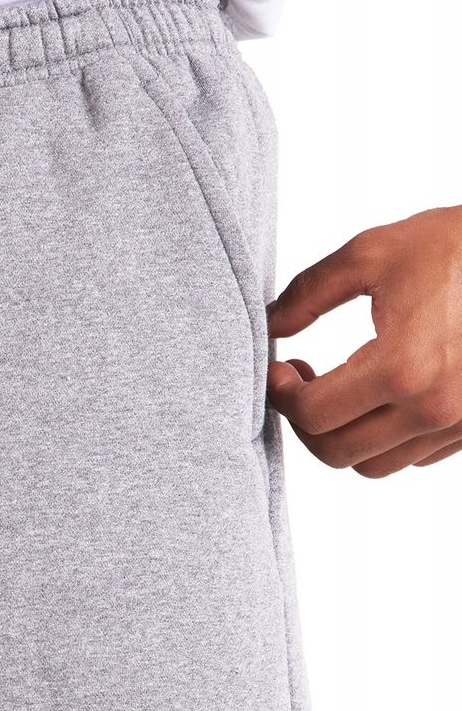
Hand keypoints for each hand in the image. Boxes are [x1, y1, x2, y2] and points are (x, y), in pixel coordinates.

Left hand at [267, 205, 461, 476]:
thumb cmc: (461, 245)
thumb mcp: (374, 253)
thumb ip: (308, 293)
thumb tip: (268, 327)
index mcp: (404, 369)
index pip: (311, 414)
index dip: (280, 393)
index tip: (279, 368)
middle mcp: (435, 409)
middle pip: (335, 452)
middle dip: (305, 421)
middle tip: (300, 382)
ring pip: (373, 465)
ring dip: (344, 434)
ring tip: (338, 388)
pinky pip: (413, 456)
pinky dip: (385, 436)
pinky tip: (382, 393)